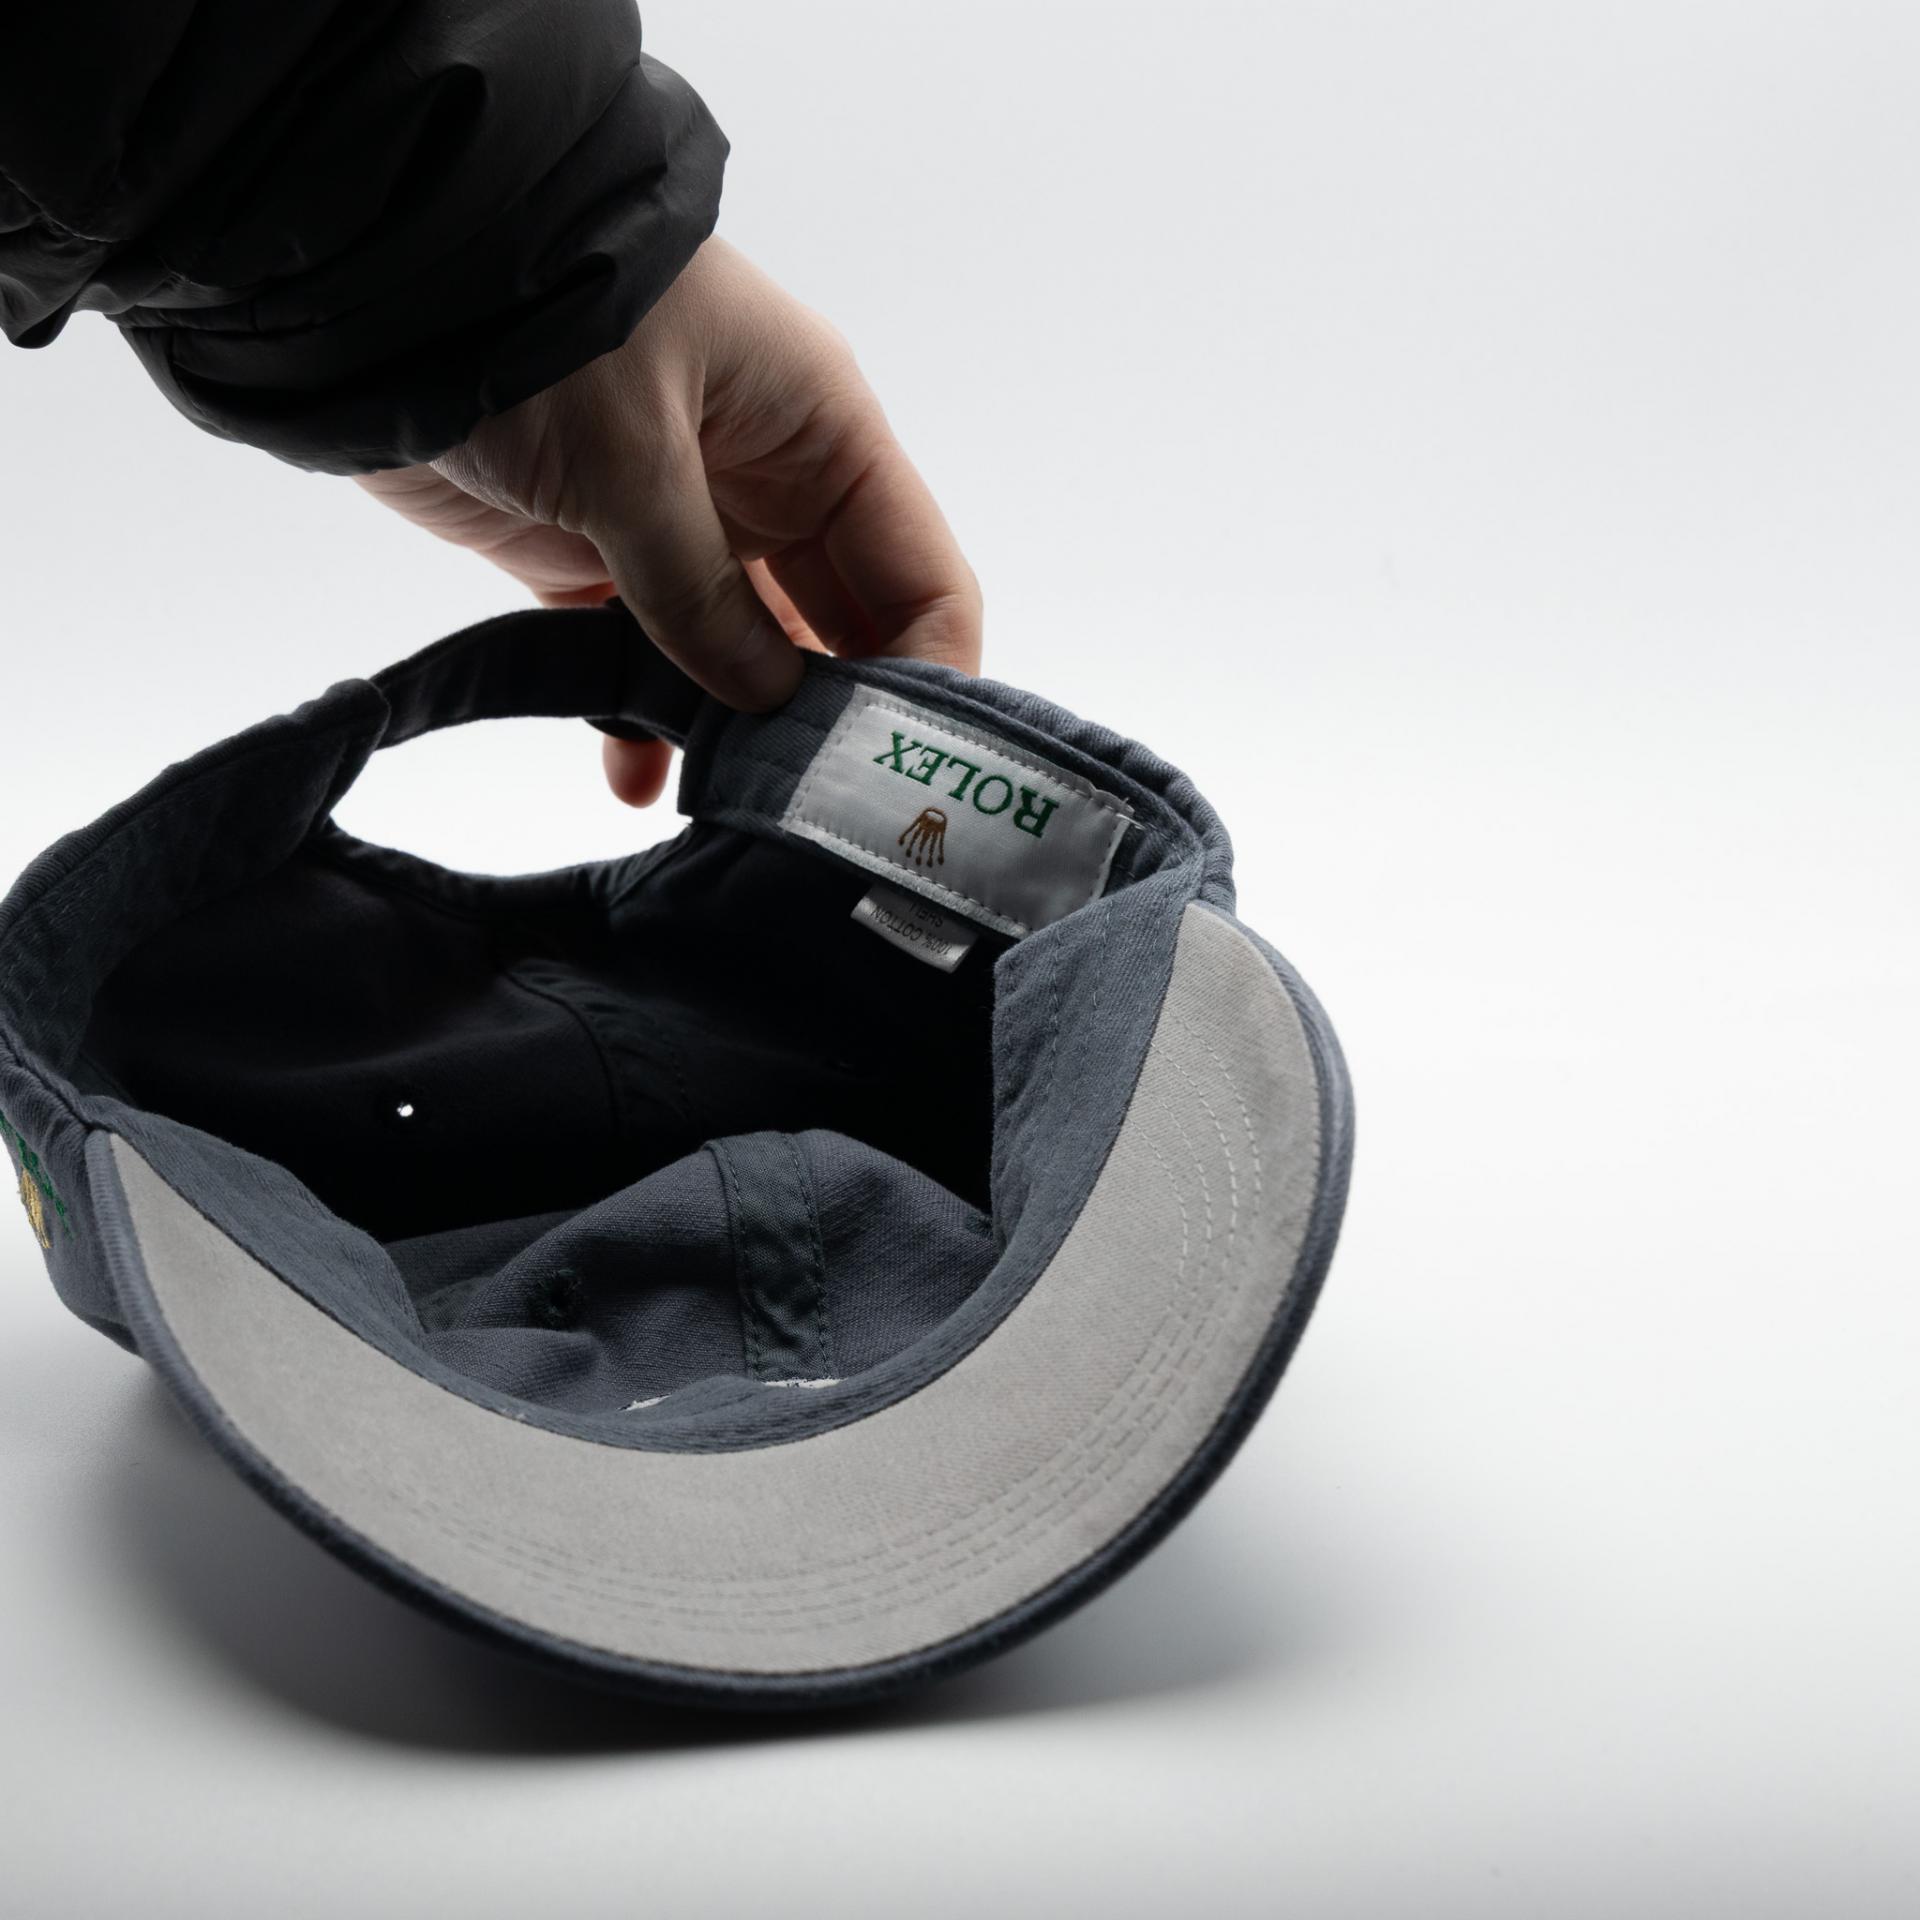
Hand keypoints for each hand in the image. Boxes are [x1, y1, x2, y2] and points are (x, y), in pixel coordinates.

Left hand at [357, 237, 982, 805]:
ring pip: (743, 656)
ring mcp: (685, 523)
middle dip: (834, 722)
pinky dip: (641, 719)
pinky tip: (636, 781)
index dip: (929, 675)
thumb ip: (703, 596)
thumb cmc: (534, 322)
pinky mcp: (598, 557)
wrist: (378, 274)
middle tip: (818, 815)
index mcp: (820, 436)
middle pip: (843, 630)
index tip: (901, 775)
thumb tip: (766, 705)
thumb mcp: (633, 459)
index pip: (920, 576)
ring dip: (736, 732)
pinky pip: (645, 659)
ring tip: (728, 808)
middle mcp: (770, 485)